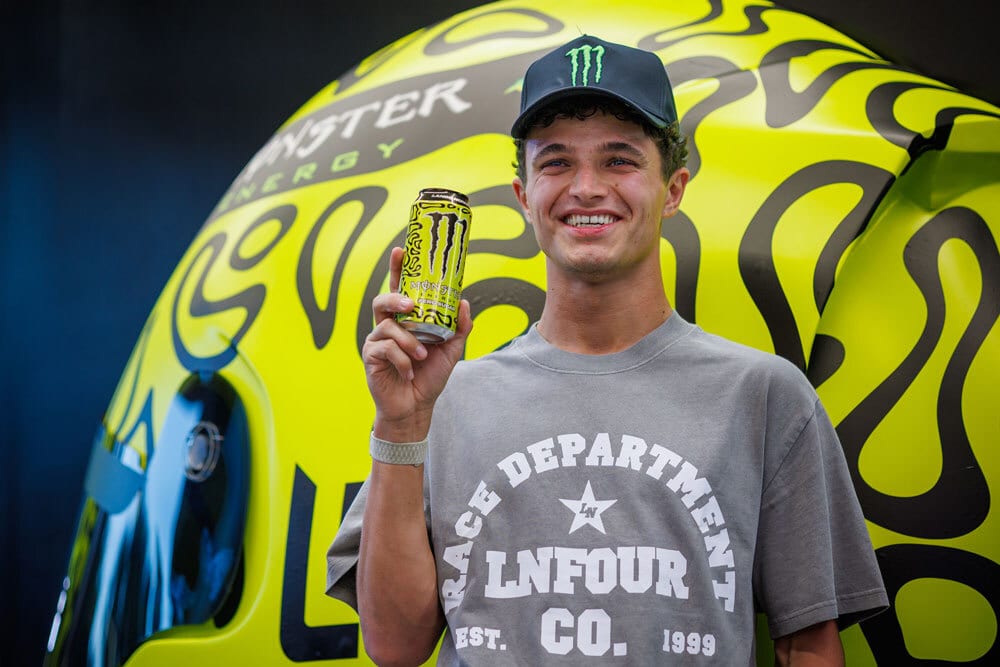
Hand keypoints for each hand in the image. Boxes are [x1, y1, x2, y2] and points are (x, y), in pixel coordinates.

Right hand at [362, 246, 471, 440]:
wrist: (416, 407)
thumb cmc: (429, 377)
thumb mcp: (451, 350)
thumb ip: (459, 327)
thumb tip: (464, 302)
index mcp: (405, 320)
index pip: (400, 289)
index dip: (398, 269)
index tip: (401, 250)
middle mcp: (388, 326)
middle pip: (382, 301)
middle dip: (395, 299)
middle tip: (410, 305)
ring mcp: (377, 341)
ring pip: (387, 327)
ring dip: (408, 341)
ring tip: (422, 355)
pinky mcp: (370, 357)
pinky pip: (385, 349)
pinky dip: (402, 360)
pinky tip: (409, 372)